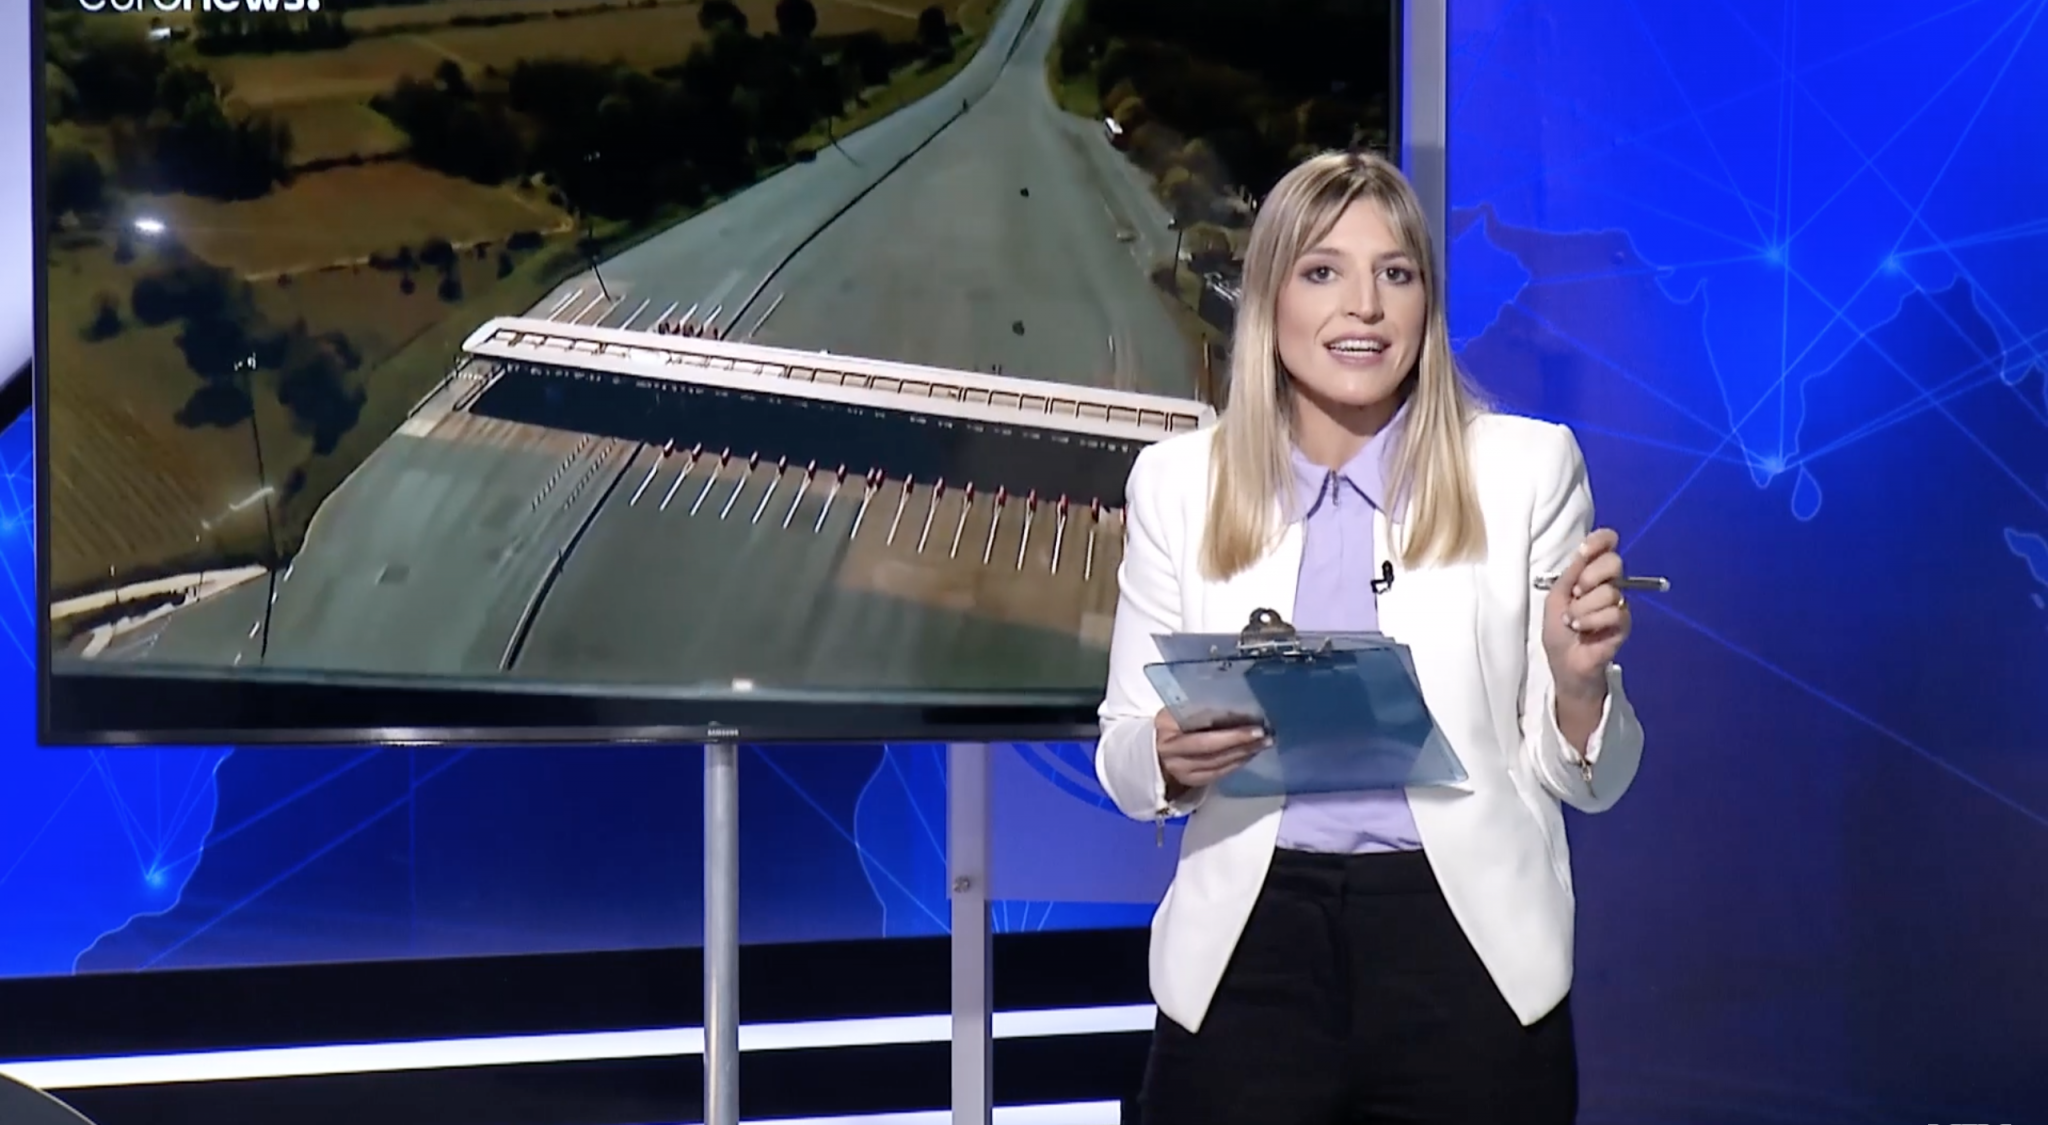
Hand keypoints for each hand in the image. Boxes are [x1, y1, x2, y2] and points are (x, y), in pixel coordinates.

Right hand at [1154, 708, 1267, 790]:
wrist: (1153, 751)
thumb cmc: (1170, 726)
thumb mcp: (1176, 713)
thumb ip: (1199, 712)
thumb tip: (1235, 711)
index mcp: (1167, 730)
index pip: (1200, 731)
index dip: (1228, 732)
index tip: (1251, 723)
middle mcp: (1172, 754)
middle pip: (1210, 750)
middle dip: (1240, 742)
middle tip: (1264, 736)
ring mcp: (1181, 771)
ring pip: (1217, 764)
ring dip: (1243, 754)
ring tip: (1262, 744)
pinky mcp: (1191, 782)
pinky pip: (1218, 774)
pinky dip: (1235, 764)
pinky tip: (1249, 755)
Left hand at [1542, 528, 1632, 699]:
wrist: (1565, 662)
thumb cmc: (1558, 630)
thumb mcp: (1556, 597)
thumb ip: (1569, 573)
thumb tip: (1583, 551)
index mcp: (1590, 573)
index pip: (1606, 545)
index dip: (1600, 541)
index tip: (1585, 551)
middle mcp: (1608, 584)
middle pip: (1614, 562)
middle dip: (1590, 576)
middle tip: (1576, 593)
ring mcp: (1619, 604)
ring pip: (1610, 591)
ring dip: (1584, 608)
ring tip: (1573, 622)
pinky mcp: (1624, 624)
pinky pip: (1614, 613)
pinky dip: (1592, 622)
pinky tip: (1582, 630)